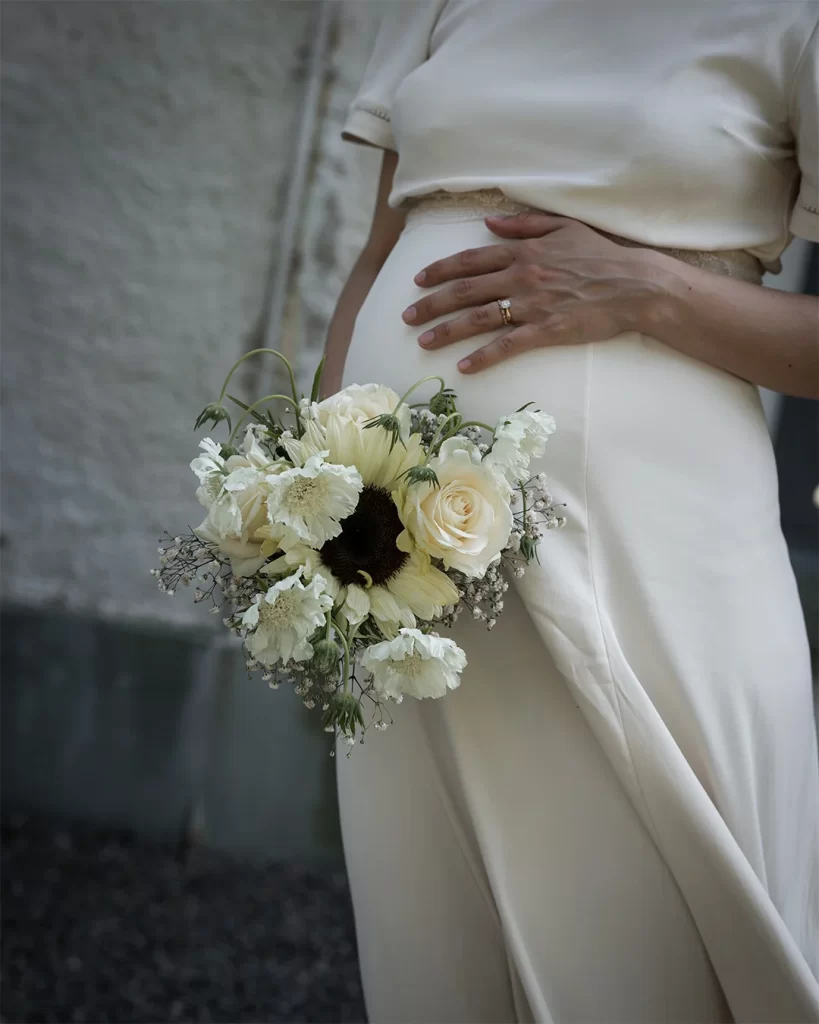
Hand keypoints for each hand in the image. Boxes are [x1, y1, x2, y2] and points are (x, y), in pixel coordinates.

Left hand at [403, 212, 666, 372]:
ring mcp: (531, 304)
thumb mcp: (563, 227)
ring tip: (422, 342)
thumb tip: (489, 221)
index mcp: (522, 251)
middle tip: (406, 316)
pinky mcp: (546, 330)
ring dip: (446, 331)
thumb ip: (523, 223)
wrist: (635, 283)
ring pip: (478, 318)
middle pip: (464, 290)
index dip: (440, 270)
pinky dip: (482, 356)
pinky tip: (463, 367)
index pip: (470, 260)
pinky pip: (506, 345)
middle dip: (431, 304)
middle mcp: (520, 276)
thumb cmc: (602, 254)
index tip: (418, 280)